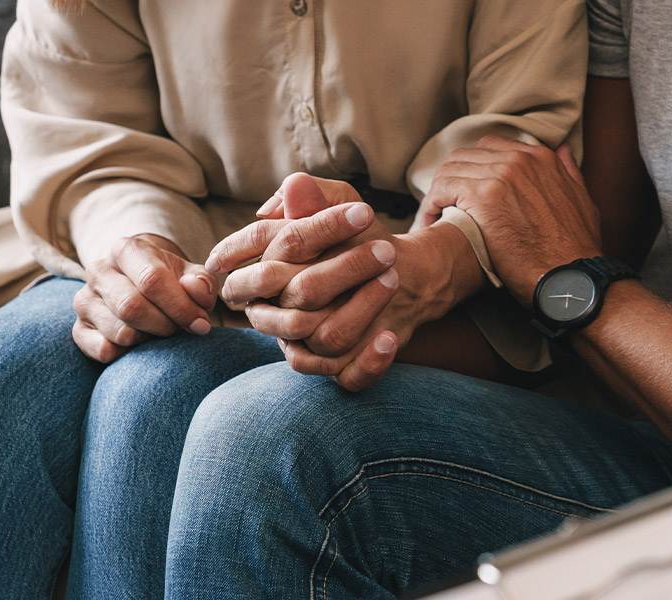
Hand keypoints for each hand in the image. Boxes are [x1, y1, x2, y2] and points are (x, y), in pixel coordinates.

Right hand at [71, 233, 215, 362]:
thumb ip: (201, 282)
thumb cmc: (173, 283)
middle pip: (132, 307)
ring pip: (119, 332)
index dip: (181, 307)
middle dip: (165, 325)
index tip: (200, 323)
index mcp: (126, 250)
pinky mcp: (79, 328)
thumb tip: (193, 288)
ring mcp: (84, 300)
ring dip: (148, 339)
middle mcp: (99, 271)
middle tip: (179, 329)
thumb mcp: (192, 277)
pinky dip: (128, 354)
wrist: (144, 288)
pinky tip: (139, 342)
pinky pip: (104, 350)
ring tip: (159, 330)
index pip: (152, 280)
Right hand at [207, 174, 420, 389]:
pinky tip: (390, 337)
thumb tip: (293, 187)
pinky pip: (345, 377)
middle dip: (345, 270)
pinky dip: (370, 361)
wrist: (402, 276)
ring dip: (364, 308)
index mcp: (269, 268)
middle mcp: (277, 311)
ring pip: (325, 336)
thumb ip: (318, 196)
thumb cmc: (361, 238)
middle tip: (385, 252)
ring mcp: (303, 343)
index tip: (364, 213)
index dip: (320, 229)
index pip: (281, 247)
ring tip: (393, 280)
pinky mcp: (334, 368)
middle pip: (301, 294)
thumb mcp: (344, 205)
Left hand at [421, 136, 600, 304]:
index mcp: (540, 158)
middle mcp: (520, 158)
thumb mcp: (582, 202)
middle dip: (451, 180)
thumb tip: (562, 150)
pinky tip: (431, 223)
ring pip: (450, 170)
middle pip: (465, 157)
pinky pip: (442, 190)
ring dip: (438, 193)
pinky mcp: (484, 195)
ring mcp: (502, 174)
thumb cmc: (576, 250)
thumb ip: (569, 172)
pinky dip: (430, 206)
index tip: (465, 193)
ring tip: (433, 216)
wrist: (571, 277)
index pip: (490, 148)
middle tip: (443, 205)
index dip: (473, 171)